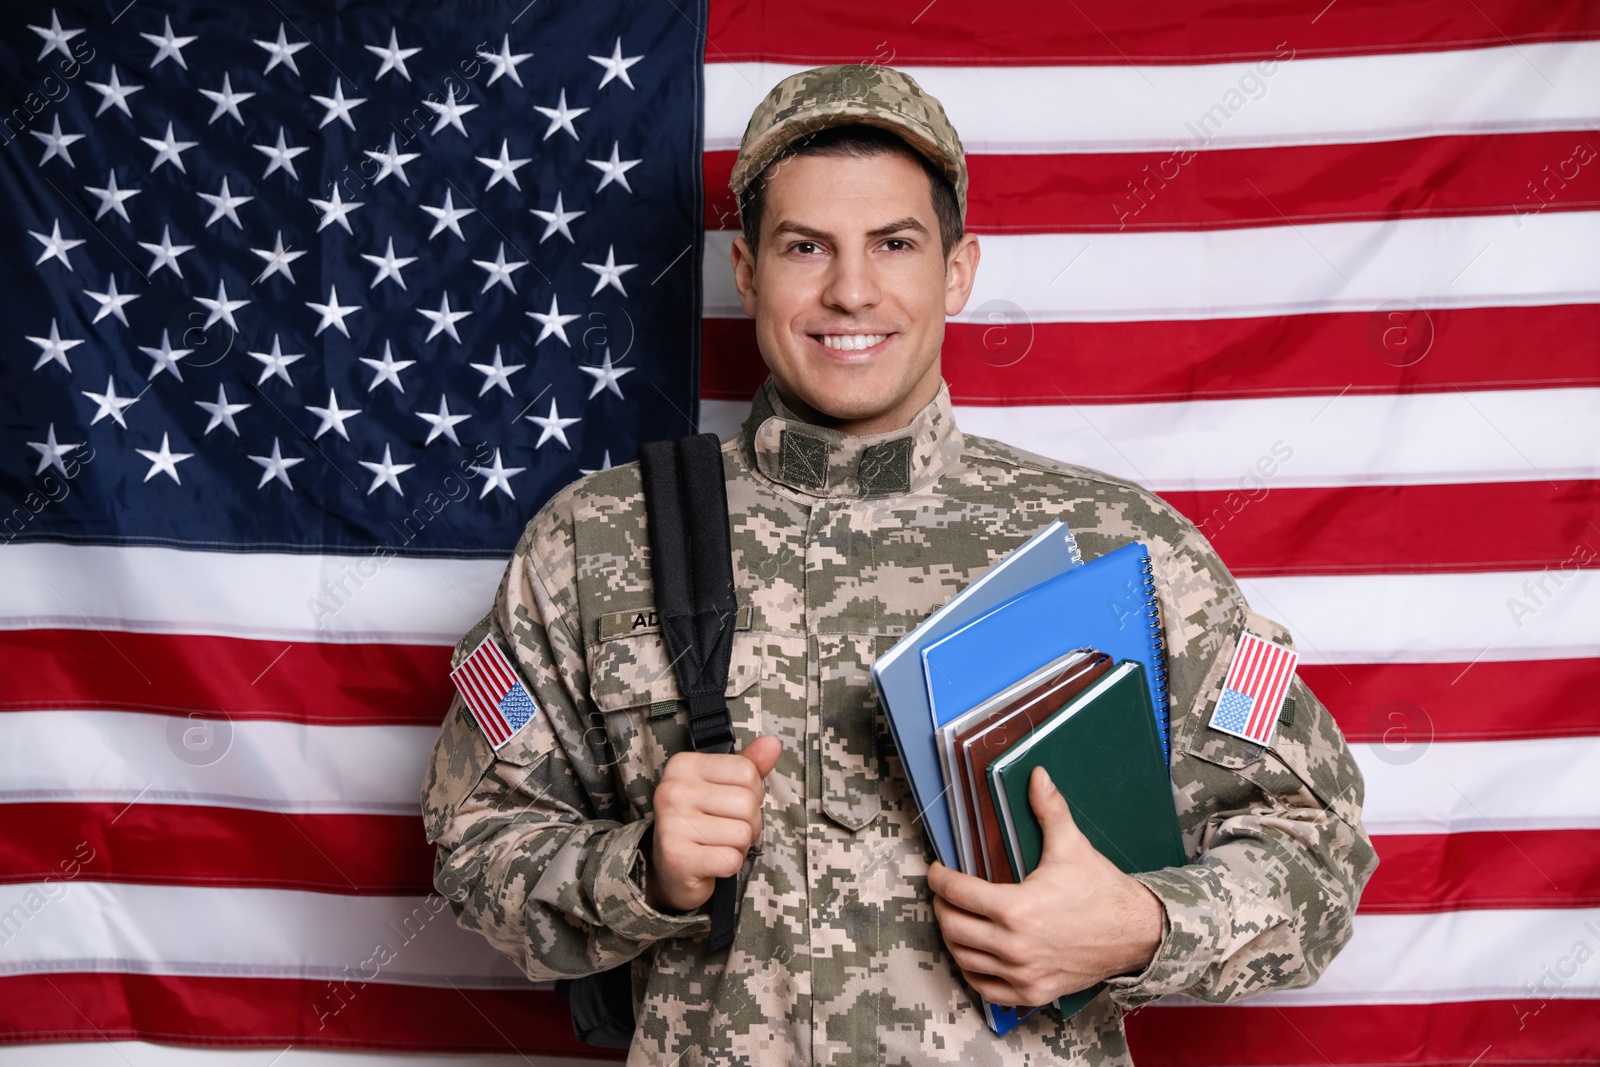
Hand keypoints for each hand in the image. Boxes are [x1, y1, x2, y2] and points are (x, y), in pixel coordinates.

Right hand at [646, 735, 780, 912]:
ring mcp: (672, 824)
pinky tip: (711, 861)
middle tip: (726, 830)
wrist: (671, 869)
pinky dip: (730, 865)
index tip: (730, 805)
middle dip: (749, 823)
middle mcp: (673, 790)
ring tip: (718, 844)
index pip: (747, 771)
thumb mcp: (723, 787)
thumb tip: (773, 743)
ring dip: (739, 845)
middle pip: (747, 803)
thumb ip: (749, 764)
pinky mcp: (677, 858)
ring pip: (743, 833)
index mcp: (684, 765)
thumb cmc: (701, 822)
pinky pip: (731, 860)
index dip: (751, 793)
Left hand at [927, 765, 1164, 1006]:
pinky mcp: (1033, 992)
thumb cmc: (1102, 891)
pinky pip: (986, 988)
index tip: (936, 871)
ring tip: (957, 918)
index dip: (938, 878)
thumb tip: (1036, 776)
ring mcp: (1022, 973)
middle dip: (942, 906)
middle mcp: (1014, 946)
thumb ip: (1049, 809)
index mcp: (1016, 908)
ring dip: (953, 937)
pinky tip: (974, 954)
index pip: (956, 892)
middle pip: (952, 926)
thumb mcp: (1071, 846)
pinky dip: (972, 971)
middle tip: (945, 893)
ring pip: (964, 958)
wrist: (1136, 933)